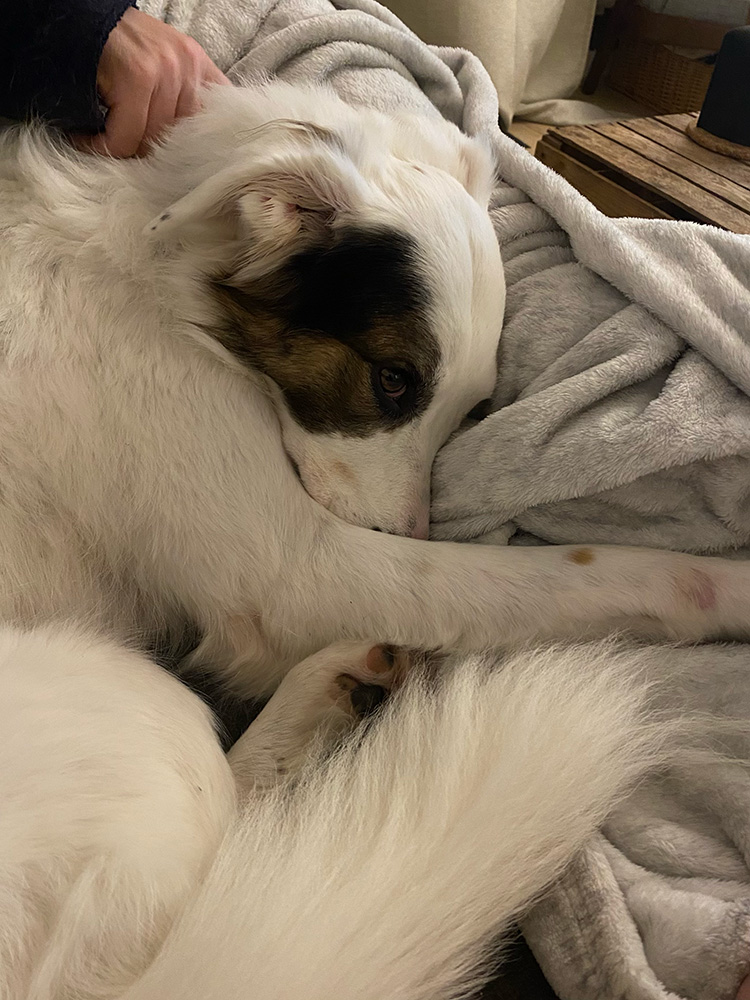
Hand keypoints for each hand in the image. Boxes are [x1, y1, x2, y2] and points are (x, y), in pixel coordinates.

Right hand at [77, 8, 229, 157]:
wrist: (77, 19)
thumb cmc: (118, 48)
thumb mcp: (164, 67)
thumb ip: (184, 99)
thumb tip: (193, 148)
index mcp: (198, 65)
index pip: (216, 121)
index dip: (195, 148)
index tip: (176, 162)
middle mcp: (187, 66)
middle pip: (178, 140)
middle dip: (150, 153)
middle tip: (127, 149)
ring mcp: (164, 70)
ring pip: (151, 141)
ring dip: (123, 150)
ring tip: (105, 141)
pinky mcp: (136, 78)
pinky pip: (124, 138)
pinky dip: (103, 147)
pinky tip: (89, 139)